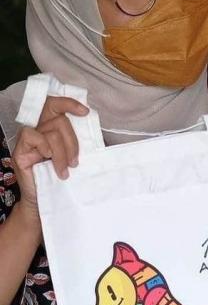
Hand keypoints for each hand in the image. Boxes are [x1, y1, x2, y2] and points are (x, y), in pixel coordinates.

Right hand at [10, 97, 87, 216]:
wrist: (47, 201)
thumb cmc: (62, 179)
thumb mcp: (73, 156)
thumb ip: (77, 142)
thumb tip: (90, 129)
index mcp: (51, 129)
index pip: (55, 106)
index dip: (69, 103)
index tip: (85, 112)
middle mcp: (38, 131)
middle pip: (59, 119)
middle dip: (73, 142)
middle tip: (75, 162)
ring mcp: (28, 141)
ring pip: (51, 132)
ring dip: (63, 153)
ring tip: (65, 170)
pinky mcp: (19, 151)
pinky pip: (32, 136)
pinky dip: (45, 147)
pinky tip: (48, 159)